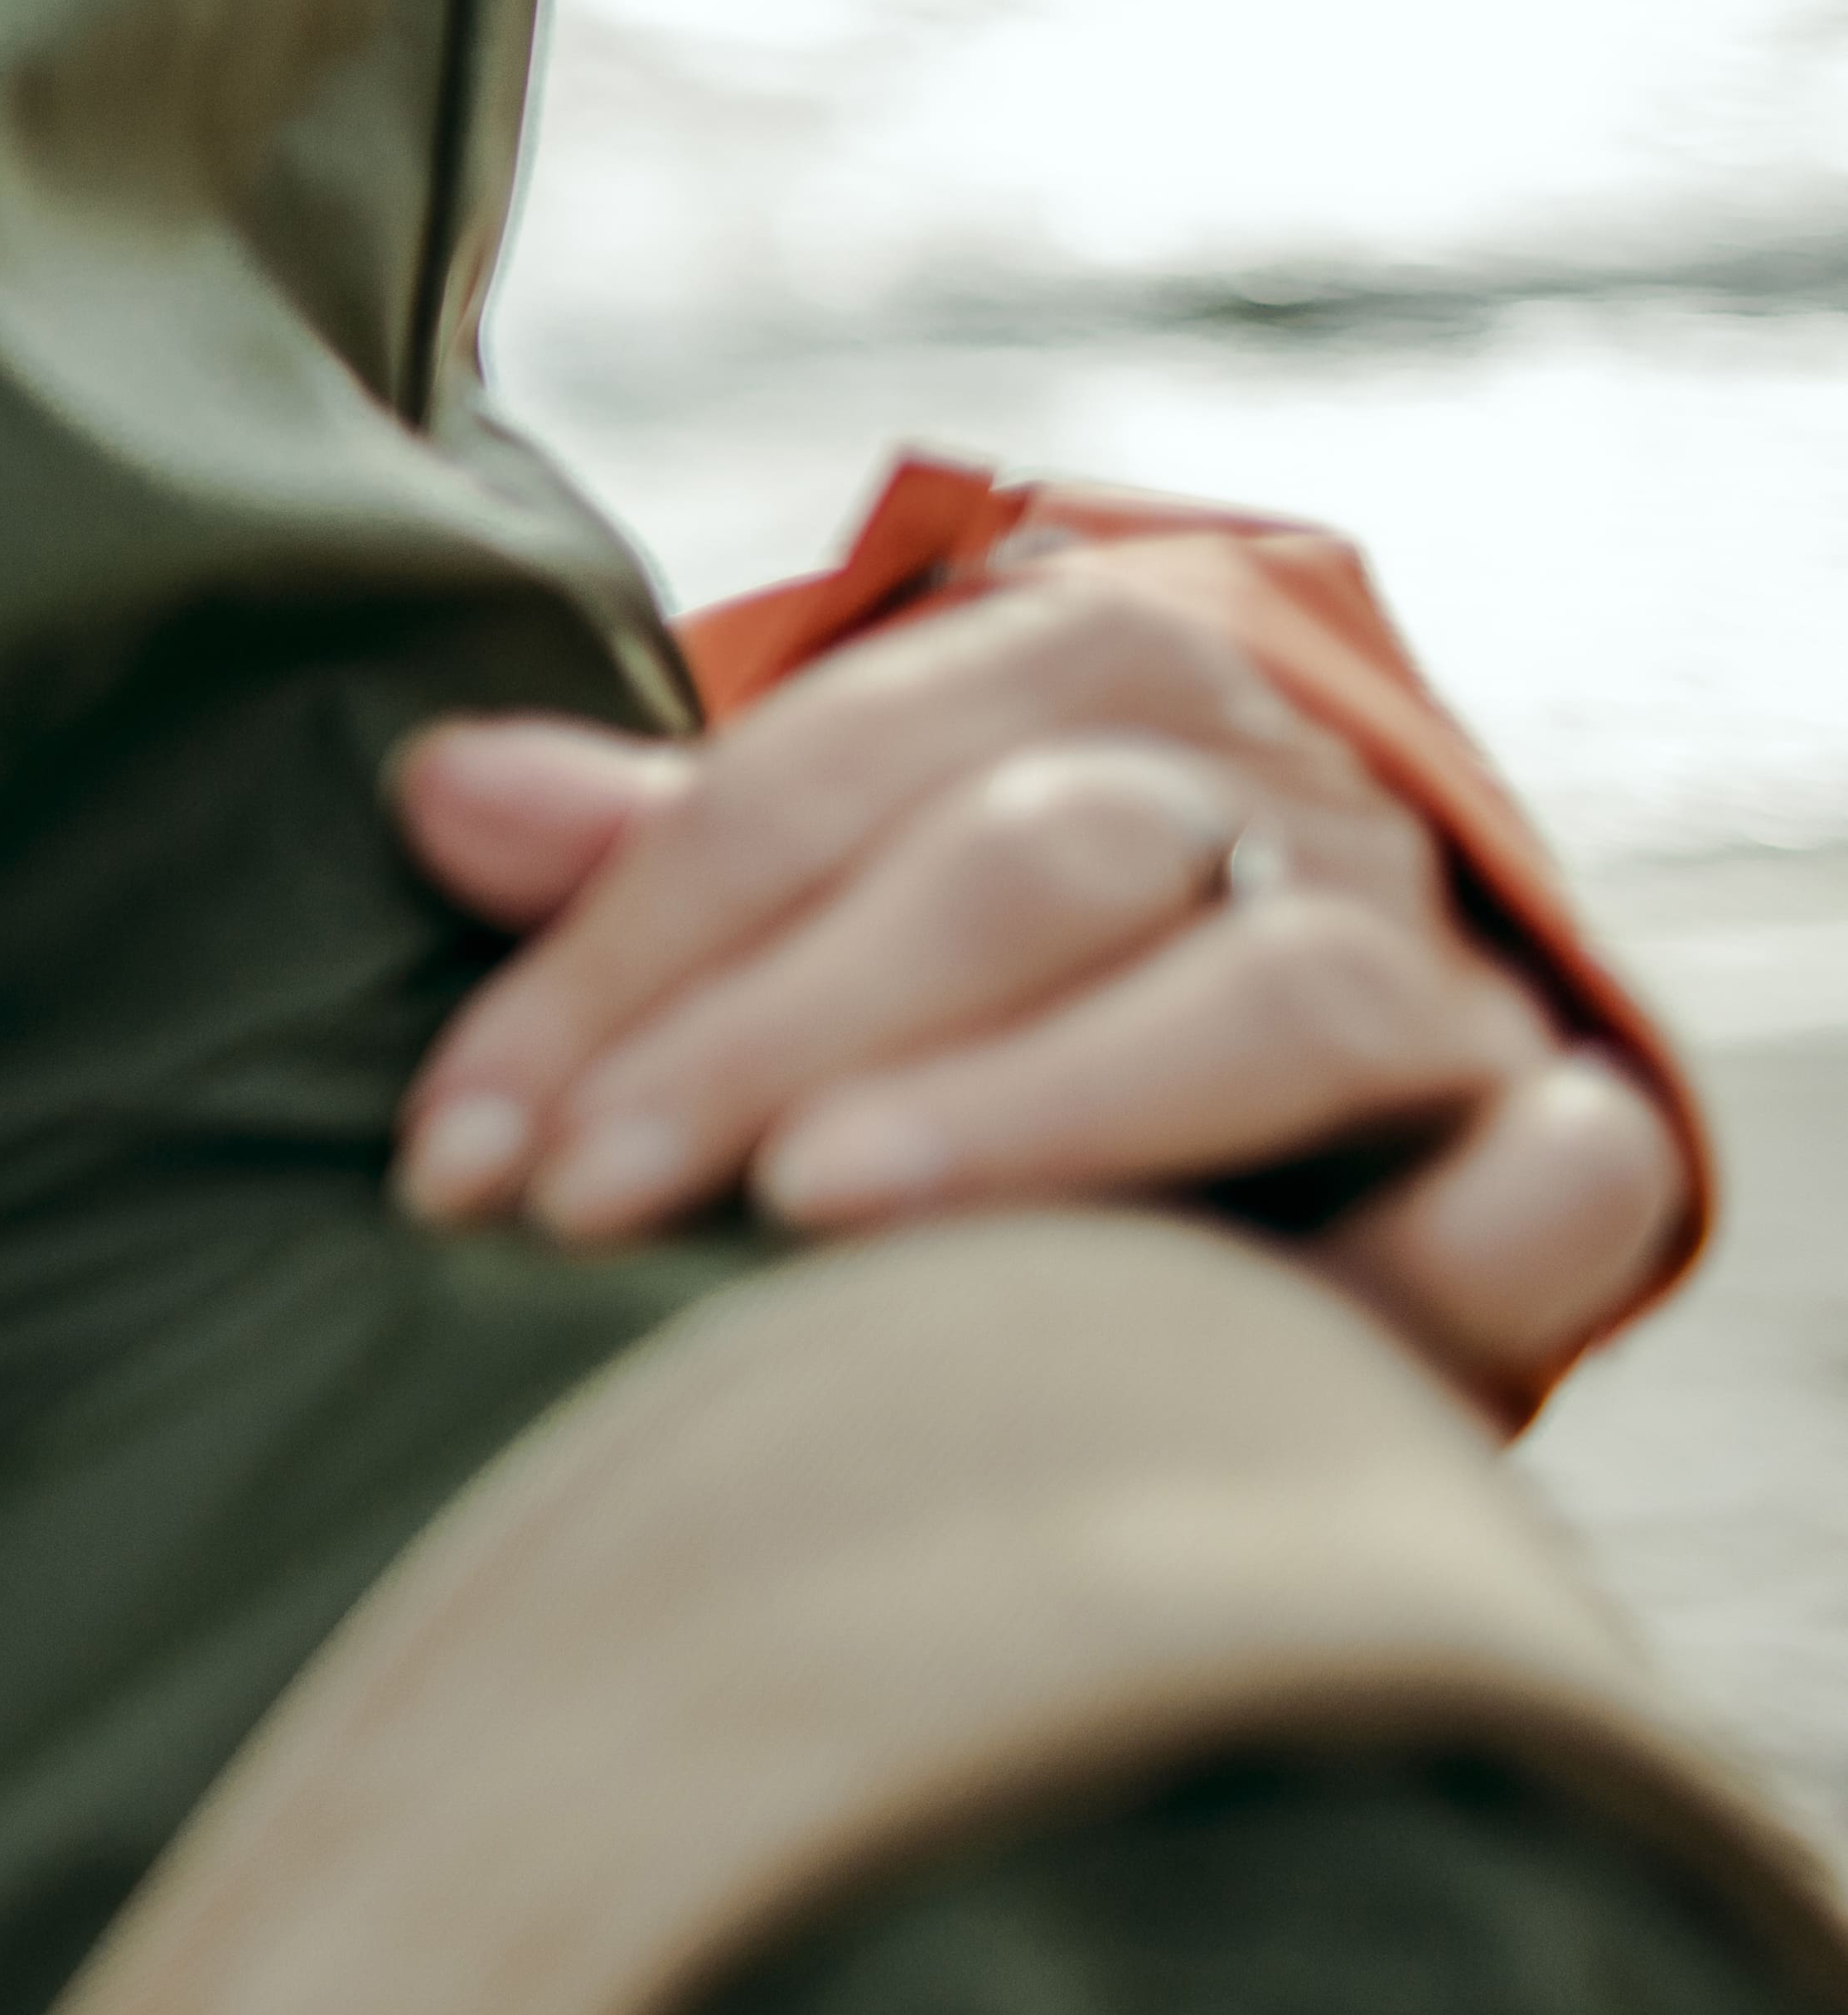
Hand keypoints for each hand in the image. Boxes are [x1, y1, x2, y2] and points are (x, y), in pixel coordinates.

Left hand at [388, 556, 1692, 1415]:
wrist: (1355, 1048)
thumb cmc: (1012, 973)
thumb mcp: (838, 885)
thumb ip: (658, 853)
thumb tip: (434, 789)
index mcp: (1081, 676)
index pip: (804, 790)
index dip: (614, 962)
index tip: (459, 1154)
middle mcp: (1280, 790)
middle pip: (1017, 867)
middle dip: (774, 1033)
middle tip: (582, 1203)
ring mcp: (1443, 959)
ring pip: (1263, 994)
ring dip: (1044, 1104)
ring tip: (825, 1214)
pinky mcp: (1580, 1134)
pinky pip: (1554, 1178)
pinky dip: (1445, 1246)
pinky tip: (1283, 1338)